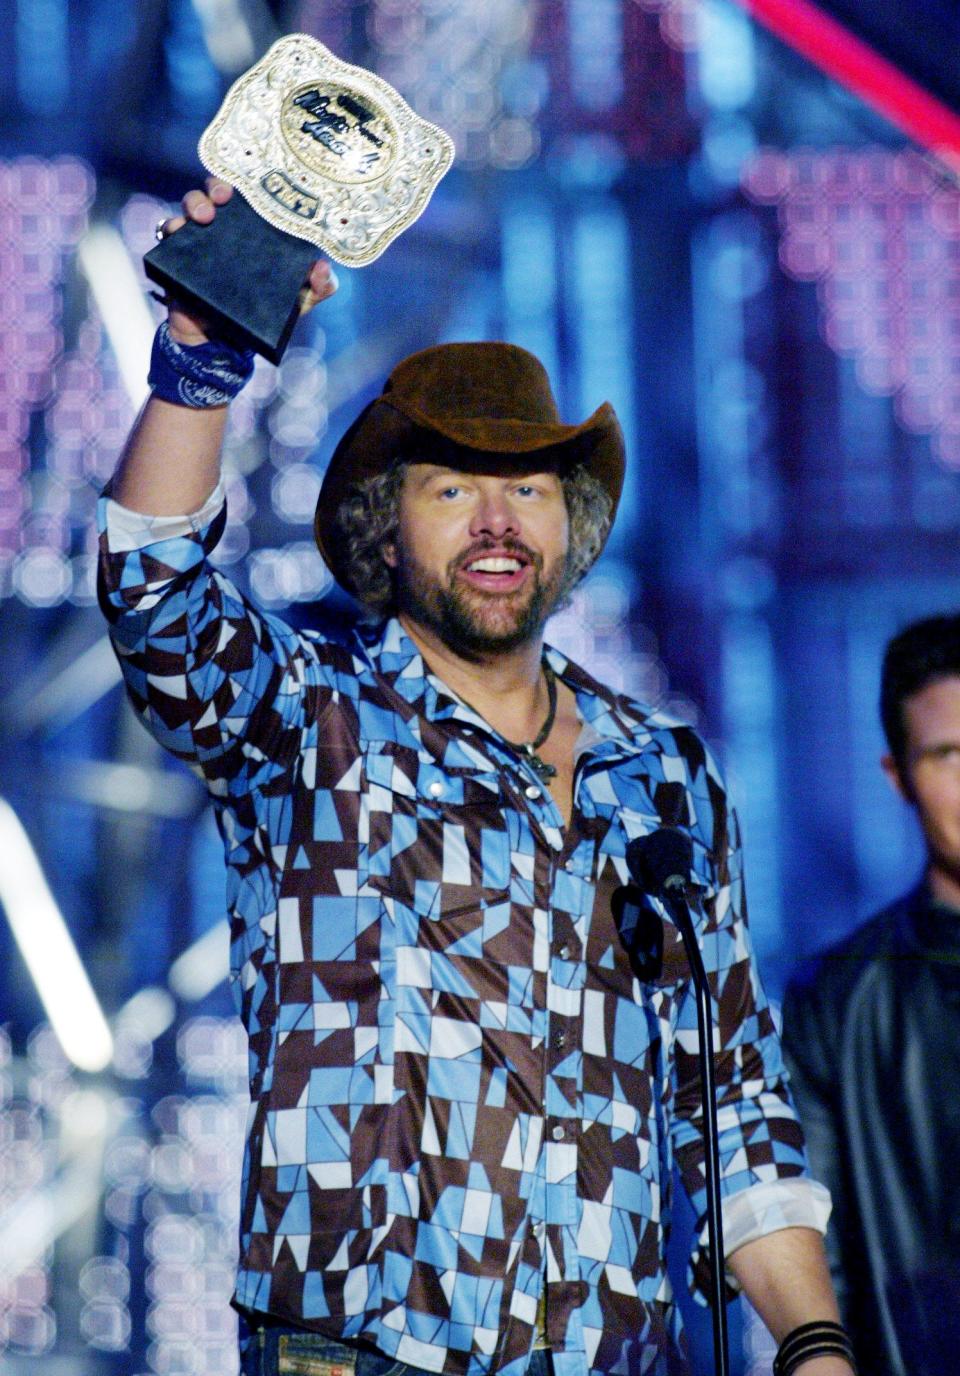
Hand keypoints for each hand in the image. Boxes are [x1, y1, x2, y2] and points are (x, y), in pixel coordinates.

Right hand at [155, 177, 338, 344]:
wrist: (223, 343)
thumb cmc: (262, 312)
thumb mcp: (298, 302)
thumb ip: (319, 288)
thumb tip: (323, 268)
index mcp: (252, 230)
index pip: (247, 194)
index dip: (245, 181)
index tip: (249, 184)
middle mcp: (224, 229)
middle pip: (214, 191)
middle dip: (216, 186)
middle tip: (223, 199)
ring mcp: (199, 241)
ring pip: (189, 206)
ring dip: (193, 203)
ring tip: (202, 219)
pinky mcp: (177, 259)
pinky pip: (167, 236)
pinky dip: (170, 230)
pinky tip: (177, 232)